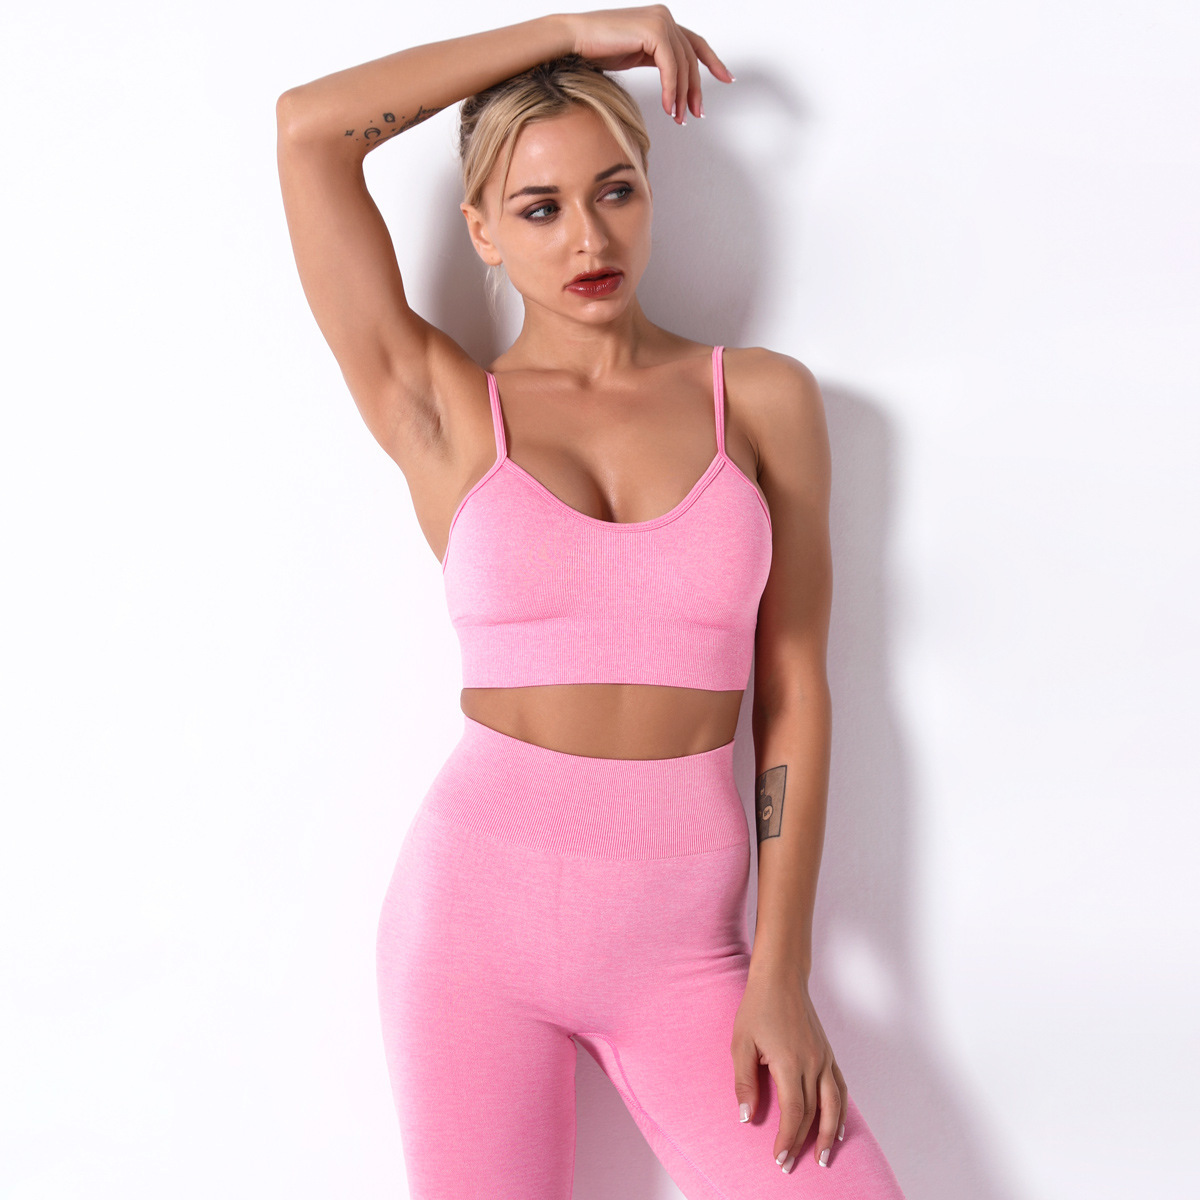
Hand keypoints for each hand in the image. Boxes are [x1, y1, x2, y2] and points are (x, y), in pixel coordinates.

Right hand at [559, 5, 734, 124]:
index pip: (694, 44)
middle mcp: (663, 17)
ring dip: (682, 95)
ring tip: (678, 118)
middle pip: (691, 59)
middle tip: (695, 114)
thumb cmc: (595, 50)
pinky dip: (671, 90)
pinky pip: (670, 66)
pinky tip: (668, 108)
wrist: (573, 41)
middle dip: (694, 90)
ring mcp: (660, 21)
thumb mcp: (633, 56)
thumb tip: (669, 82)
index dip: (712, 62)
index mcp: (660, 22)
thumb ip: (653, 59)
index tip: (726, 78)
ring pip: (683, 65)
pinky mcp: (653, 30)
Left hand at [731, 967, 848, 1170]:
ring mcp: (824, 1057)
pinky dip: (841, 1110)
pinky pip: (840, 1087)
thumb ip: (745, 1082)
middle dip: (802, 1143)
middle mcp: (812, 1063)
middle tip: (791, 1165)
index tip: (779, 1159)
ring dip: (828, 1134)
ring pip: (833, 1105)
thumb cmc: (757, 1008)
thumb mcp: (741, 1043)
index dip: (787, 1139)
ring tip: (822, 1158)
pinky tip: (836, 1126)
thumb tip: (747, 1118)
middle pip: (813, 1114)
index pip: (793, 1112)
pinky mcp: (828, 1052)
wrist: (780, 977)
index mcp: (789, 1062)